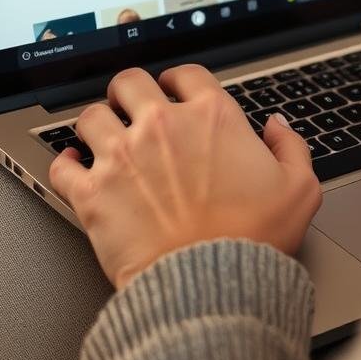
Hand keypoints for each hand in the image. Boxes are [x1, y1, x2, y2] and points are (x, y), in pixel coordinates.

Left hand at [49, 65, 321, 289]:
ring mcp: (122, 156)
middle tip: (131, 105)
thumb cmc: (254, 238)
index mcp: (212, 116)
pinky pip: (61, 165)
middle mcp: (163, 126)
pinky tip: (72, 167)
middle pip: (129, 81)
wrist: (211, 285)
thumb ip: (291, 146)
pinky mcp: (92, 193)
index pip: (186, 73)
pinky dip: (64, 164)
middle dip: (129, 91)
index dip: (180, 80)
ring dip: (96, 123)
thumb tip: (277, 128)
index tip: (176, 93)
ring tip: (101, 134)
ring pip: (90, 116)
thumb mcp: (299, 188)